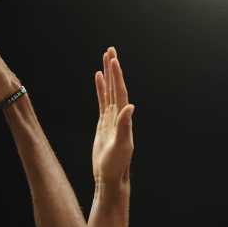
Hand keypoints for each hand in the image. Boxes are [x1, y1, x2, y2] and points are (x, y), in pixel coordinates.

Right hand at [93, 46, 134, 185]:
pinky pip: (102, 101)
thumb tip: (130, 107)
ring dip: (107, 75)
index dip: (117, 76)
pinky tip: (97, 78)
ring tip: (105, 58)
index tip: (113, 59)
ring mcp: (111, 118)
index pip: (120, 92)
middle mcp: (119, 115)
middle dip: (113, 69)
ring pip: (109, 91)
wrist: (110, 177)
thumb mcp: (121, 146)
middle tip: (110, 49)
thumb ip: (124, 126)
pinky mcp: (103, 123)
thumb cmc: (116, 165)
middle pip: (116, 87)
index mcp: (124, 118)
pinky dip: (100, 88)